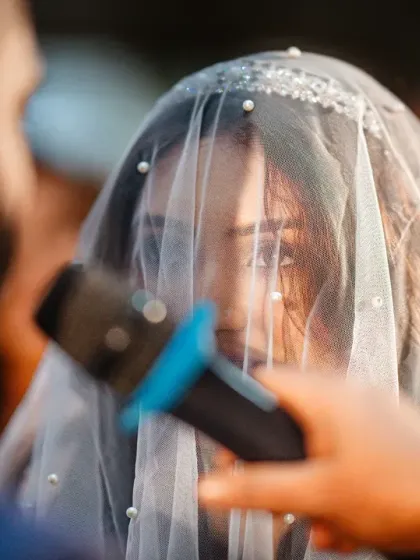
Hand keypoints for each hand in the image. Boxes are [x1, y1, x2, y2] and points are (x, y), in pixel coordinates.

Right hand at [198, 369, 419, 552]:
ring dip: (312, 483)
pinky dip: (337, 482)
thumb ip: (258, 488)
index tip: (235, 445)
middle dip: (282, 466)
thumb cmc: (401, 492)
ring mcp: (368, 412)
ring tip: (323, 516)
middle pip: (288, 420)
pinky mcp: (382, 433)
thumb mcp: (317, 494)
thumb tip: (212, 486)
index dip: (242, 411)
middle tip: (283, 497)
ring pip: (316, 442)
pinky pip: (343, 451)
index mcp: (326, 394)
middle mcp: (347, 393)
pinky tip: (346, 516)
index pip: (264, 381)